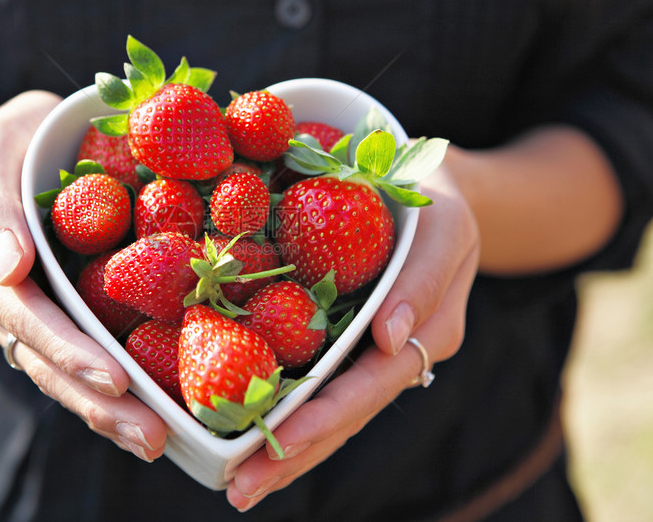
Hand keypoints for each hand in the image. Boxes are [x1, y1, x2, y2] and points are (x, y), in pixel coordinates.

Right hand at [0, 91, 167, 461]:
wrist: (1, 156)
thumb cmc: (11, 141)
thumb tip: (9, 268)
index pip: (21, 308)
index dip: (65, 345)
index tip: (112, 376)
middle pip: (39, 357)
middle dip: (94, 397)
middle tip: (149, 432)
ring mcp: (11, 313)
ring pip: (52, 372)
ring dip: (103, 412)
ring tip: (153, 442)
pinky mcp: (39, 319)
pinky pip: (66, 361)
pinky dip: (101, 394)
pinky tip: (142, 420)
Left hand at [226, 162, 479, 510]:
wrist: (430, 190)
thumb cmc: (438, 203)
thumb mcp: (443, 227)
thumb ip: (424, 281)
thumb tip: (391, 339)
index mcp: (426, 335)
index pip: (369, 387)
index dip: (324, 418)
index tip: (278, 444)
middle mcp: (396, 356)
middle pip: (344, 416)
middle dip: (293, 455)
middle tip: (240, 490)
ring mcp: (370, 353)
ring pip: (329, 410)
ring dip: (285, 449)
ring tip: (237, 483)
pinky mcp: (347, 340)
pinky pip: (317, 381)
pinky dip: (286, 410)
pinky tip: (249, 430)